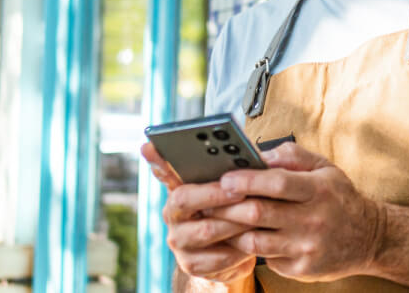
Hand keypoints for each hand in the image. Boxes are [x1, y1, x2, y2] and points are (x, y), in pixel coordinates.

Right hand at [140, 143, 255, 283]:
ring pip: (207, 230)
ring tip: (258, 217)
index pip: (164, 171)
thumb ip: (231, 173)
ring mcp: (179, 240)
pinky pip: (218, 257)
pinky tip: (253, 243)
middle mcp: (172, 214)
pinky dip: (238, 249)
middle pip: (184, 198)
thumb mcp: (231, 191)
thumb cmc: (232, 214)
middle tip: (241, 190)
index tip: (150, 145)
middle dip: (216, 194)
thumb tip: (249, 154)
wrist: (233, 256)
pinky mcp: (191, 264)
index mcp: (178, 190)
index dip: (157, 160)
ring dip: (235, 223)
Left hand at [210, 143, 386, 281]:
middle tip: (206, 200)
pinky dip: (249, 247)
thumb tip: (257, 155)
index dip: (246, 181)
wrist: (369, 238)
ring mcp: (306, 248)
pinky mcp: (301, 269)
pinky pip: (265, 258)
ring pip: (255, 241)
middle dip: (226, 207)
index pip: (276, 183)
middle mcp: (314, 220)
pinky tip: (238, 237)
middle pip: (258, 214)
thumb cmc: (339, 198)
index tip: (224, 178)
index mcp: (319, 190)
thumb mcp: (325, 168)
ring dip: (230, 230)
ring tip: (216, 219)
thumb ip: (292, 156)